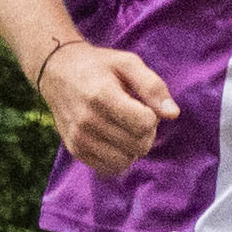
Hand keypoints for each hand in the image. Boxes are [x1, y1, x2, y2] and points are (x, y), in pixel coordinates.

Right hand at [35, 33, 177, 166]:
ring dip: (132, 148)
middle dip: (145, 132)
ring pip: (125, 161)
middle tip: (134, 115)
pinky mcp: (76, 151)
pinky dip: (118, 158)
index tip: (141, 104)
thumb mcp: (128, 63)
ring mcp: (79, 138)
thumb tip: (173, 114)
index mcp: (102, 96)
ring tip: (124, 128)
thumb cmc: (99, 66)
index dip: (151, 115)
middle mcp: (87, 121)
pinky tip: (114, 140)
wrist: (58, 72)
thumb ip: (153, 87)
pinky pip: (109, 168)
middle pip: (138, 145)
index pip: (144, 124)